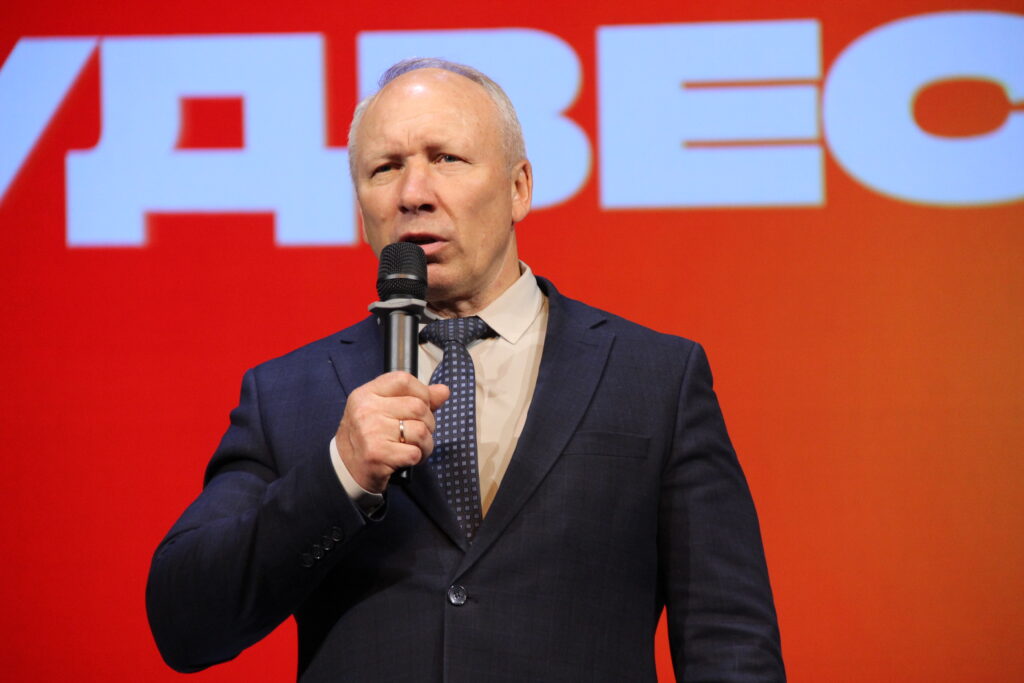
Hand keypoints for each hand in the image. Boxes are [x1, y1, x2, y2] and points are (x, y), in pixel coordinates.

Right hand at [335, 371, 449, 492]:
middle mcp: (366, 410)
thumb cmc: (370, 435)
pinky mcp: (377, 455)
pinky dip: (417, 458)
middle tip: (418, 433)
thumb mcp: (384, 409)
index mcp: (367, 394)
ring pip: (421, 431)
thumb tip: (444, 391)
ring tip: (414, 447)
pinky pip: (414, 452)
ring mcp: (371, 432)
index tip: (421, 407)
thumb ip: (415, 398)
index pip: (404, 380)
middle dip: (428, 423)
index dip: (422, 392)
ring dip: (425, 443)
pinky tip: (406, 459)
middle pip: (418, 407)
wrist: (345, 468)